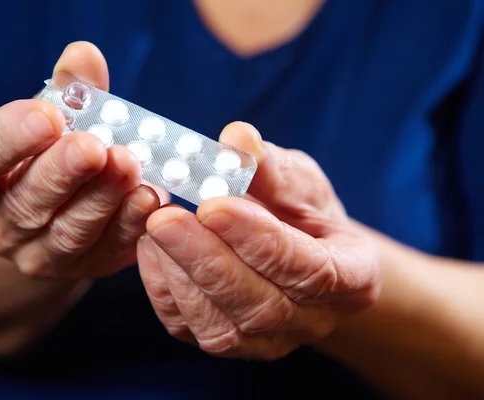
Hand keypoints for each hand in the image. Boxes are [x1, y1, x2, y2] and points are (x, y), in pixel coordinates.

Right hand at [0, 42, 161, 278]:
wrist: (56, 213)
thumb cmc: (45, 154)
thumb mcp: (48, 119)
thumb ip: (67, 90)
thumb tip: (84, 56)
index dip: (8, 139)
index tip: (47, 114)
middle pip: (26, 201)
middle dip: (62, 172)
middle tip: (93, 146)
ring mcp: (40, 254)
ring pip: (69, 231)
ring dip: (102, 198)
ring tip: (128, 165)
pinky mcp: (85, 267)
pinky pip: (108, 249)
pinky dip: (130, 223)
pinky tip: (151, 197)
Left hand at [137, 122, 380, 359]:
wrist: (296, 254)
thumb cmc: (303, 214)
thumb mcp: (300, 182)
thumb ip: (271, 166)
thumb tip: (236, 139)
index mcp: (350, 278)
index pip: (310, 269)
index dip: (259, 240)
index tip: (214, 204)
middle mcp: (312, 320)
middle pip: (261, 306)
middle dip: (208, 260)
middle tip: (165, 218)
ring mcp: (267, 341)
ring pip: (221, 328)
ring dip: (180, 275)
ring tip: (157, 225)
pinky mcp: (225, 342)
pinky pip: (188, 328)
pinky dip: (162, 288)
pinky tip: (152, 248)